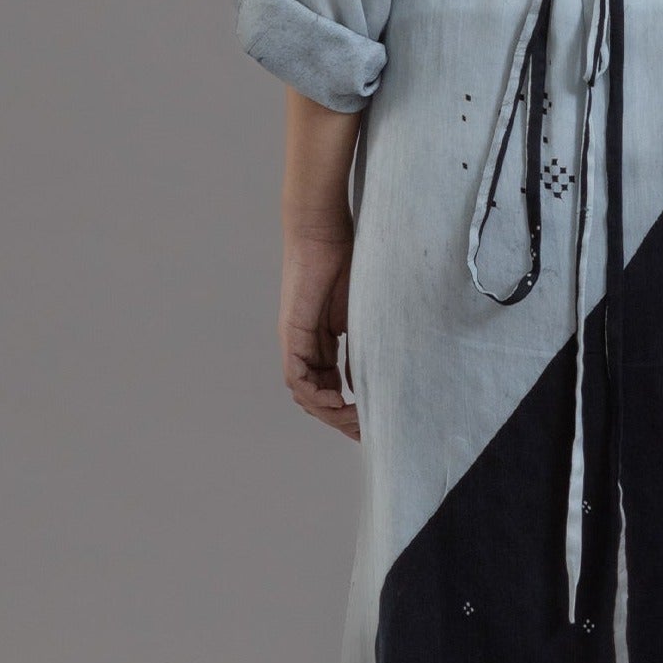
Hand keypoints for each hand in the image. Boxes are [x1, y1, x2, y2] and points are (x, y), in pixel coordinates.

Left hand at [280, 220, 358, 439]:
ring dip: (328, 411)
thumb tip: (371, 382)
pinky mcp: (291, 333)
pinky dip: (314, 393)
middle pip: (315, 396)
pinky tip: (337, 400)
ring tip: (354, 418)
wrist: (326, 232)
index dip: (347, 410)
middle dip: (340, 418)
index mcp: (321, 343)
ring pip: (304, 392)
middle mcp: (305, 346)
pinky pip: (295, 375)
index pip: (329, 388)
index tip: (370, 424)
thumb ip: (362, 348)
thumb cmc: (349, 262)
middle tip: (364, 430)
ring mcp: (296, 341)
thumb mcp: (363, 316)